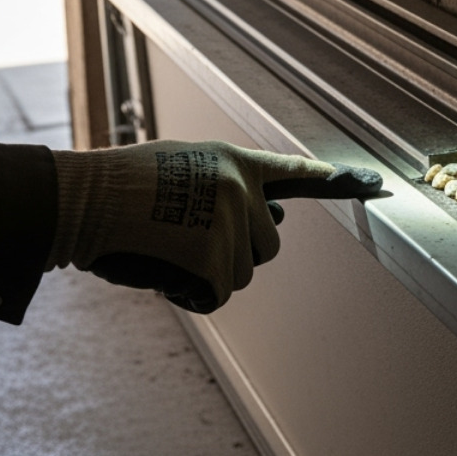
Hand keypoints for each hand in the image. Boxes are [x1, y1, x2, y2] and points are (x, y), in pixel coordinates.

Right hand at [45, 140, 382, 312]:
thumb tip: (269, 216)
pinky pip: (217, 293)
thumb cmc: (119, 186)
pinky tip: (162, 272)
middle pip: (266, 244)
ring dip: (206, 274)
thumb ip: (222, 186)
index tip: (372, 182)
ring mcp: (230, 220)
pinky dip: (191, 294)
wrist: (84, 198)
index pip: (290, 170)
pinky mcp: (214, 255)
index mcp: (233, 161)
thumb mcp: (180, 165)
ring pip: (241, 272)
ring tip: (165, 250)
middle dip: (233, 254)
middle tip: (185, 243)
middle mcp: (240, 187)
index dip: (330, 179)